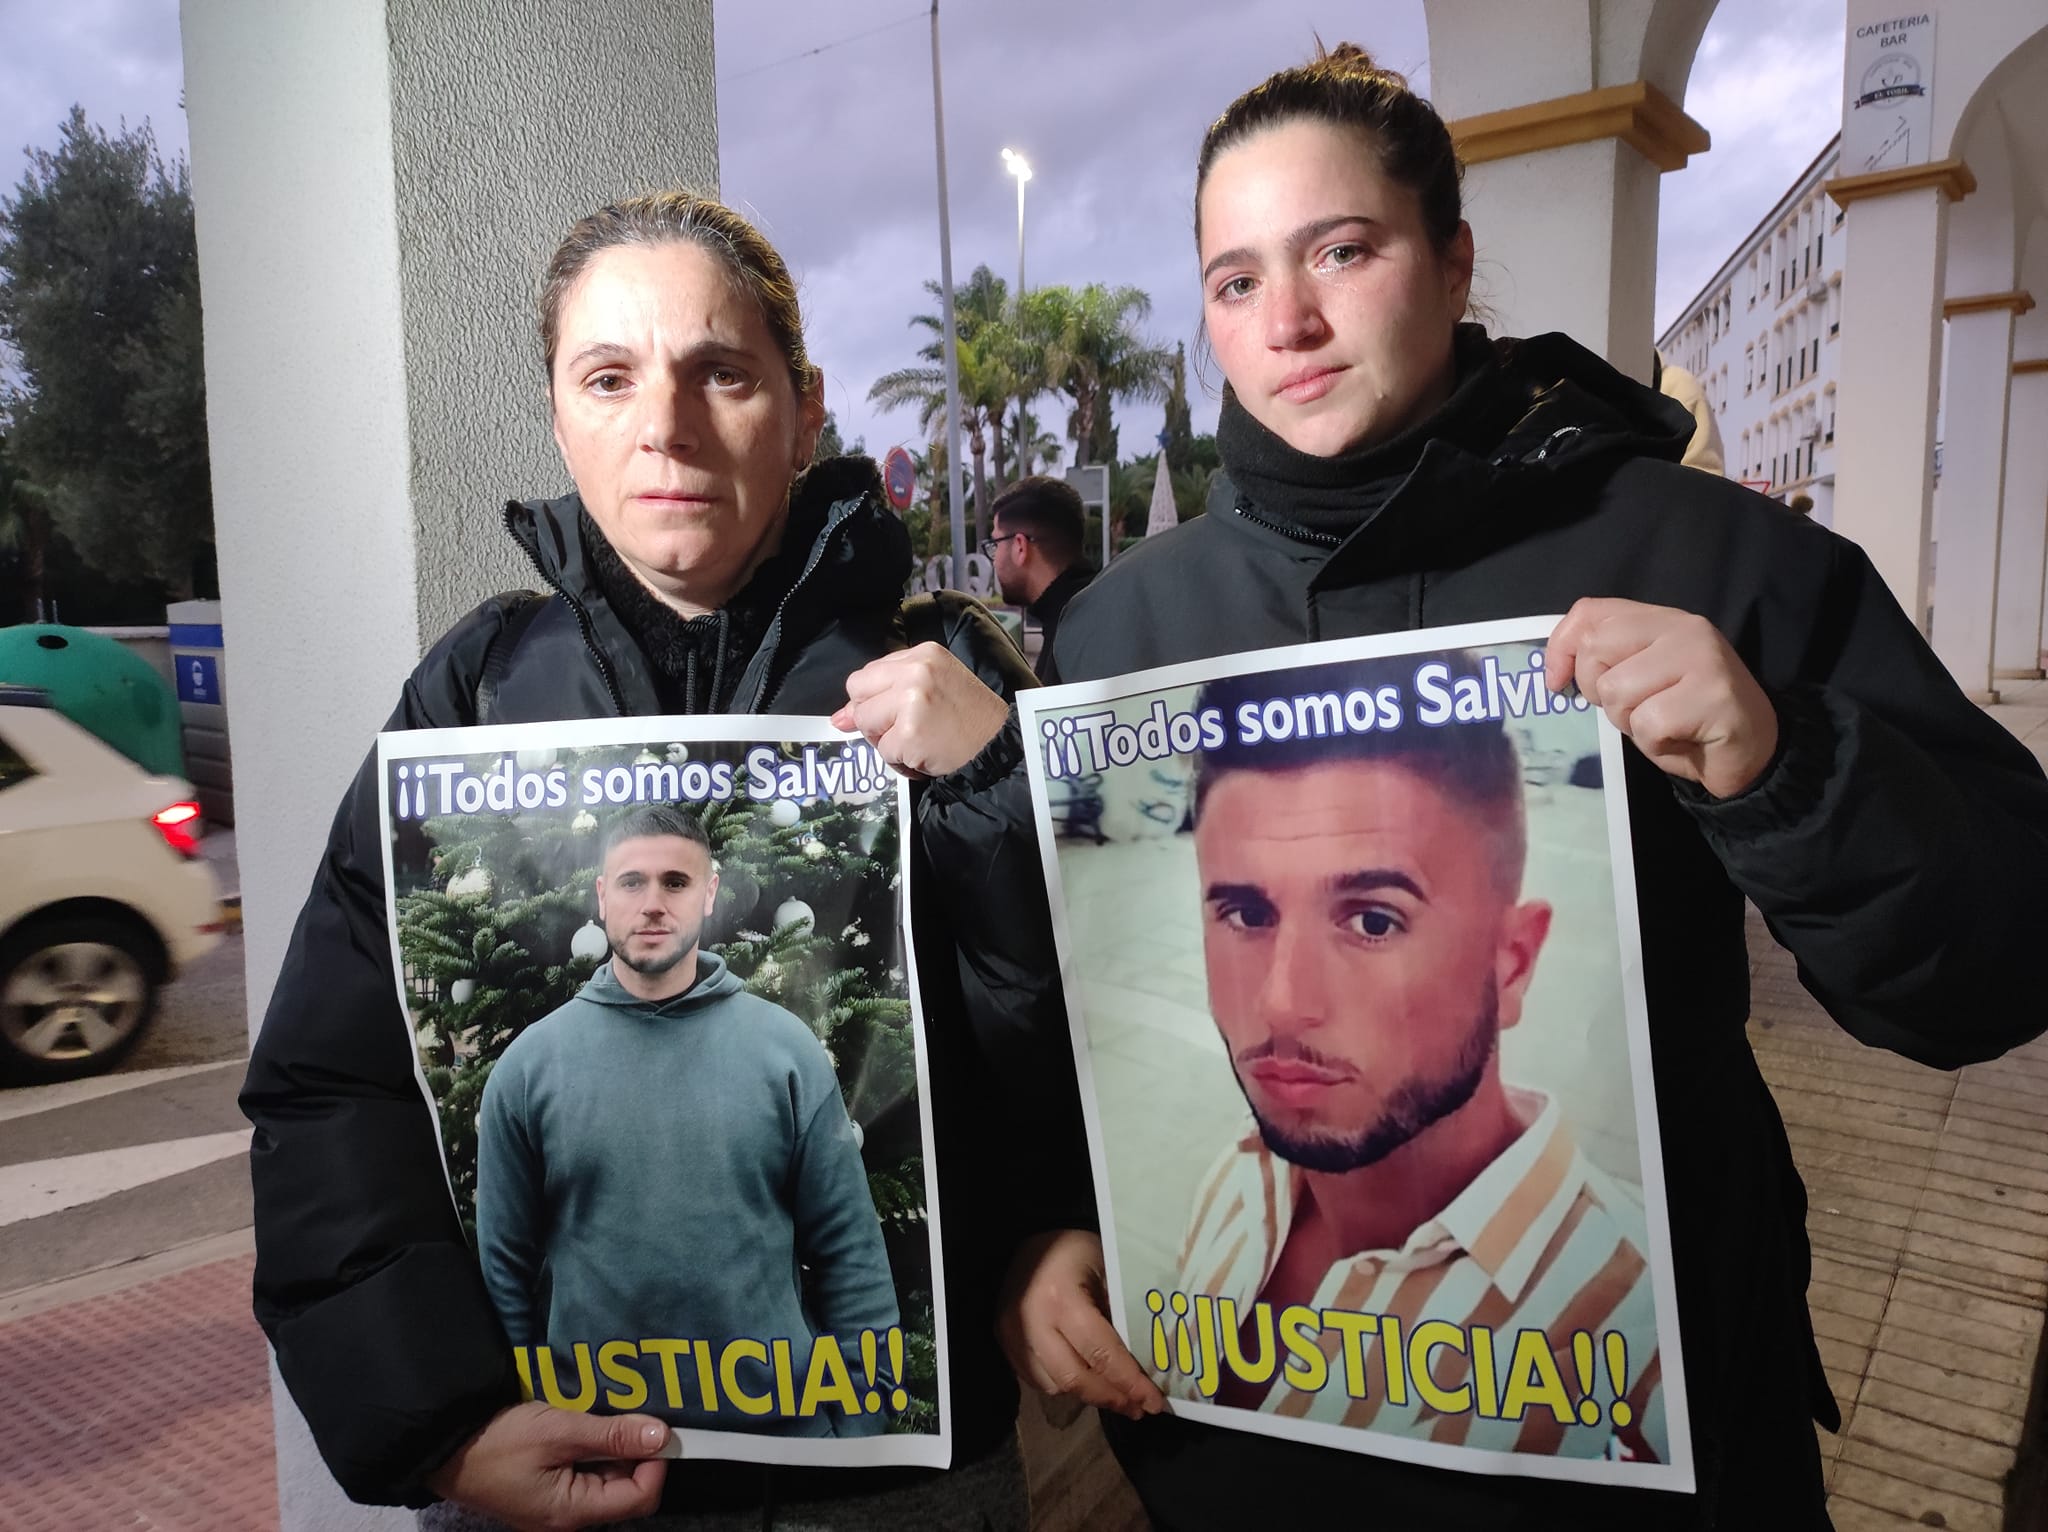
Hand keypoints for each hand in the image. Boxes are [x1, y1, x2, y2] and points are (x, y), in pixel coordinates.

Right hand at [425, 1403, 672, 1531]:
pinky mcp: (545, 1492)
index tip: (657, 1427)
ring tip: (606, 1414)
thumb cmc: (498, 1441)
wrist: (443, 1446)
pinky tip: (586, 1424)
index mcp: (572, 1512)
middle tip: (632, 1412)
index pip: (640, 1498)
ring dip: (613, 1447)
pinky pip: (584, 1473)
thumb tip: (662, 1437)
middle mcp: (568, 1518)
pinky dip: (592, 1449)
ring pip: (606, 1478)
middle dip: (635, 1452)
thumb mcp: (558, 1431)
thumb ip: (612, 1434)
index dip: (657, 1463)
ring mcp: (555, 1507)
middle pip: (625, 1489)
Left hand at [832, 643, 1010, 777]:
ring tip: (918, 743)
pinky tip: (925, 757)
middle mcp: (915, 670)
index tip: (892, 714)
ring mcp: (911, 700)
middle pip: (857, 691)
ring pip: (865, 722)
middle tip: (904, 729)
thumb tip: (838, 718)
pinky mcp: (909, 732)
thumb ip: (887, 693)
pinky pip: (883, 751)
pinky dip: (901, 762)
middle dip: (872, 716)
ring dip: (885, 741)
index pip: (869, 673)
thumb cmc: (971, 718)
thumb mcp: (934, 687)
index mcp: (922, 653)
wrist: (1003, 746)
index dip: (873, 698)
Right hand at [997, 1229, 1165, 1422]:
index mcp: (1062, 1299)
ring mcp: (1012, 1335)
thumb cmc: (1079, 1250)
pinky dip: (1064, 1383)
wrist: (1033, 1236)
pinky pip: (1037, 1379)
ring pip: (1056, 1385)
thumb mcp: (1109, 1273)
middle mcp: (1031, 1322)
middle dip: (1111, 1398)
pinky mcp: (1003, 1342)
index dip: (1130, 1383)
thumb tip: (1147, 1364)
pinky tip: (1085, 1375)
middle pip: (1076, 1379)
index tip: (1154, 1402)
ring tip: (1115, 1394)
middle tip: (1138, 1408)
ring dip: (1088, 1394)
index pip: (1101, 1354)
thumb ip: (1123, 1317)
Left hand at [1545, 598, 1778, 799]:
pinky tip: (1681, 739)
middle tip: (1633, 709)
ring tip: (1663, 725)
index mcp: (1662, 619)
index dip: (1561, 647)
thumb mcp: (1640, 680)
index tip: (1556, 682)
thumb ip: (1609, 660)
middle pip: (1596, 650)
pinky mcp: (1713, 696)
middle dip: (1599, 692)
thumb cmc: (1686, 717)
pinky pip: (1647, 724)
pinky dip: (1654, 743)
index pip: (1591, 613)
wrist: (1752, 751)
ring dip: (1629, 722)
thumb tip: (1557, 669)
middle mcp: (1684, 629)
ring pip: (1617, 691)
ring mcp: (1702, 659)